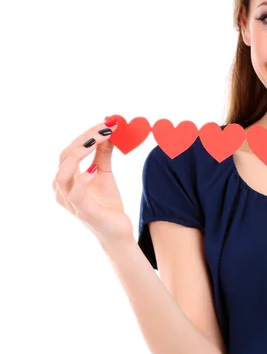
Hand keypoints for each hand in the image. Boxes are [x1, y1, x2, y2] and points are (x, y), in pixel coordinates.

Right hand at [52, 118, 133, 245]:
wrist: (118, 230)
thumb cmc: (107, 203)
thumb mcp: (105, 173)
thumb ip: (103, 154)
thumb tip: (107, 130)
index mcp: (67, 177)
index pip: (70, 150)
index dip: (87, 134)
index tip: (106, 123)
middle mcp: (63, 188)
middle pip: (65, 157)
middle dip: (86, 139)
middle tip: (106, 127)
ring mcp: (70, 201)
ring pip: (62, 174)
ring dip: (81, 154)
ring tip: (98, 140)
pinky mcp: (82, 212)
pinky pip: (75, 195)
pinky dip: (82, 181)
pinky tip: (93, 170)